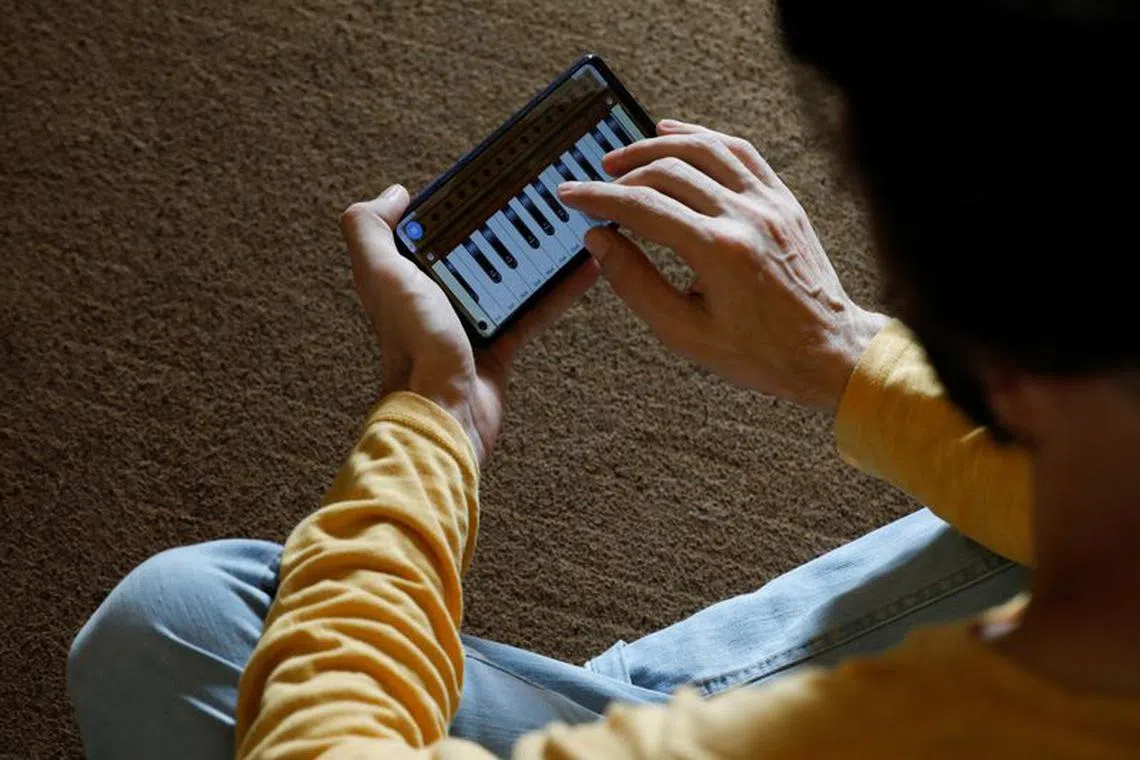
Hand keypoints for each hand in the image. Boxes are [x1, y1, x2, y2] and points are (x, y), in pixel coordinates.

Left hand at [341, 185, 599, 463]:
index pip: (432, 227)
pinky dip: (558, 290)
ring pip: (509, 276)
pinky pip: (535, 310)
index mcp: (406, 276)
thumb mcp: (381, 275)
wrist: (444, 412)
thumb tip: (394, 193)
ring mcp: (470, 320)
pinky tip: (583, 267)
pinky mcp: (501, 344)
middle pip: (476, 248)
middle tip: (539, 192)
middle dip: (505, 222)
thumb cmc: (412, 346)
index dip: (455, 202)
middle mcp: (437, 295)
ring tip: (566, 223)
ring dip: (537, 252)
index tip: (486, 175)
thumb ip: (370, 230)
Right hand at [558, 119, 887, 411]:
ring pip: (703, 149)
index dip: (599, 198)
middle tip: (593, 186)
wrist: (827, 351)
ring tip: (622, 158)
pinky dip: (702, 138)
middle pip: (668, 172)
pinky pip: (739, 151)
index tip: (572, 196)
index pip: (643, 207)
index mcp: (719, 252)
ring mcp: (769, 202)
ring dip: (656, 147)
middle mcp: (746, 216)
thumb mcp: (684, 332)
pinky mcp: (783, 199)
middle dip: (622, 175)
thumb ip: (634, 284)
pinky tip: (674, 135)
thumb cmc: (758, 352)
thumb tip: (598, 242)